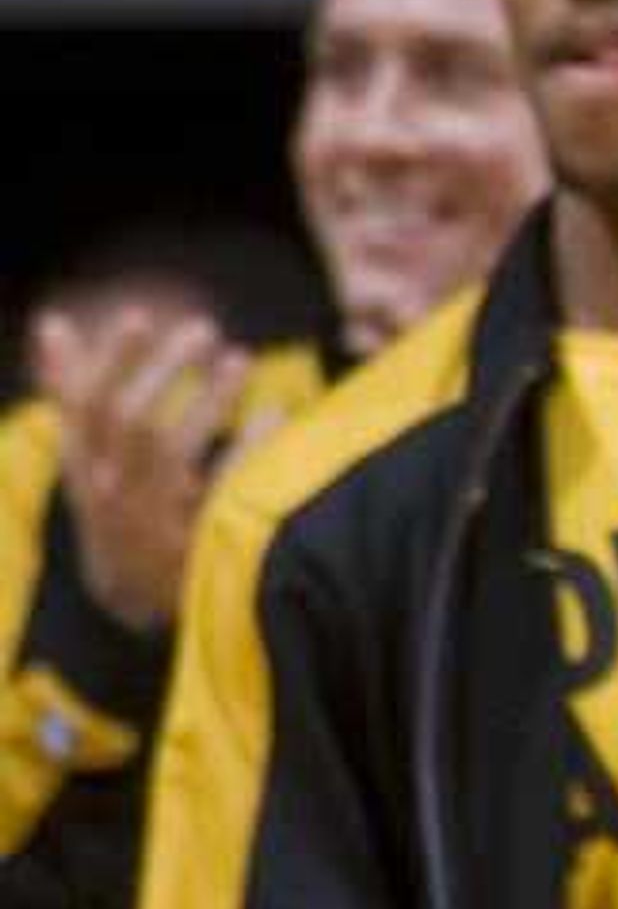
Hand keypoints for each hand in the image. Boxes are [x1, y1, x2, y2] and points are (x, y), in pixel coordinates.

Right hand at [34, 301, 251, 633]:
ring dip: (209, 400)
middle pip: (131, 422)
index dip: (110, 360)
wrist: (130, 594)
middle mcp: (109, 493)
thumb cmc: (113, 497)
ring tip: (238, 358)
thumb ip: (69, 389)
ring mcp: (150, 521)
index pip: (86, 407)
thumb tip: (52, 321)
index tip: (139, 314)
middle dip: (165, 370)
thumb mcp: (83, 449)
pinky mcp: (193, 544)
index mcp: (82, 465)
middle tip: (202, 328)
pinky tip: (273, 412)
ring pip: (172, 453)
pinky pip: (222, 491)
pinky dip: (249, 449)